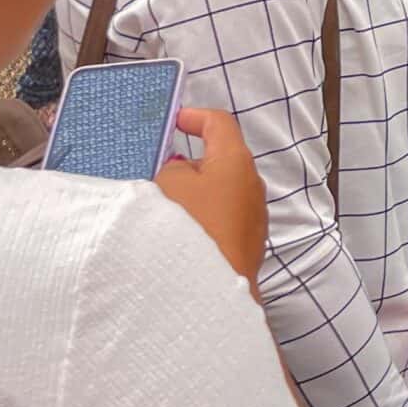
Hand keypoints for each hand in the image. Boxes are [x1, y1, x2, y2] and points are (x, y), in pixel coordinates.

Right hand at [155, 107, 266, 287]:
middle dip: (187, 162)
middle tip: (154, 172)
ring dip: (193, 192)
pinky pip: (220, 217)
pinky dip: (200, 215)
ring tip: (160, 206)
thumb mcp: (167, 186)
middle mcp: (251, 183)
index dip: (194, 117)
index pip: (219, 124)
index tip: (173, 121)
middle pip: (218, 159)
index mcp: (236, 161)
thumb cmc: (192, 228)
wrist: (213, 289)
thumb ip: (172, 168)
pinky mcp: (248, 242)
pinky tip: (177, 233)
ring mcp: (253, 214)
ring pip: (219, 191)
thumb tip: (182, 170)